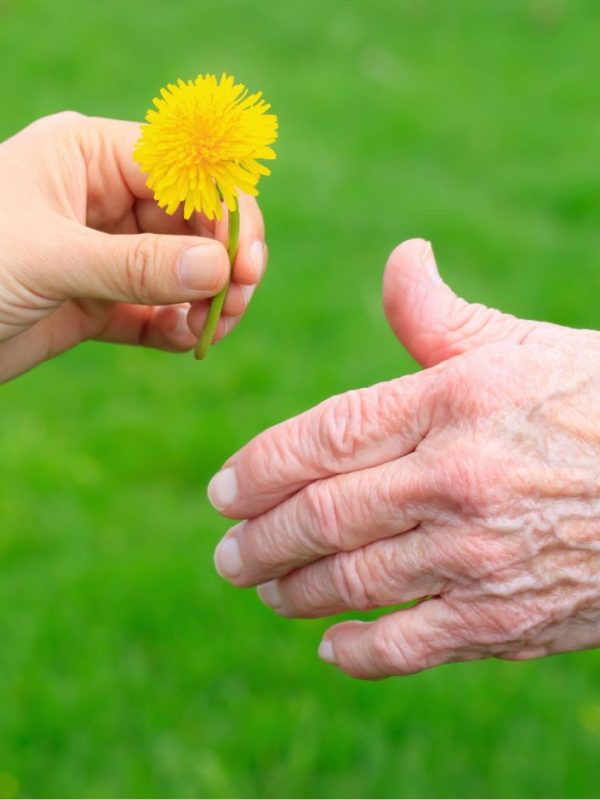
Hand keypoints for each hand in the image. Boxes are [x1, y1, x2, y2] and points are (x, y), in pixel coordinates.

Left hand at [0, 112, 266, 381]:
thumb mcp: (49, 257)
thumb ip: (136, 265)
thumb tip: (219, 270)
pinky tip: (186, 342)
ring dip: (206, 299)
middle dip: (221, 262)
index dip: (223, 210)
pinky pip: (157, 311)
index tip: (245, 260)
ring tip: (210, 329)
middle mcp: (101, 200)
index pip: (182, 170)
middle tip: (238, 301)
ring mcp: (103, 254)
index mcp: (88, 158)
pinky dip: (179, 327)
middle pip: (191, 222)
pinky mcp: (99, 303)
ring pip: (181, 270)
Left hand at [209, 238, 599, 678]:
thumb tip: (400, 257)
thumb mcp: (521, 346)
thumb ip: (440, 316)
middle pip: (322, 516)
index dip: (260, 468)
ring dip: (294, 590)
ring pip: (354, 582)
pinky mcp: (509, 619)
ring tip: (264, 589)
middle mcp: (455, 479)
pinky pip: (412, 644)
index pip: (323, 437)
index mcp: (450, 404)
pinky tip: (331, 645)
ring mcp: (479, 556)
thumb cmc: (596, 403)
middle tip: (227, 553)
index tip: (224, 490)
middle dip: (259, 540)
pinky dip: (361, 651)